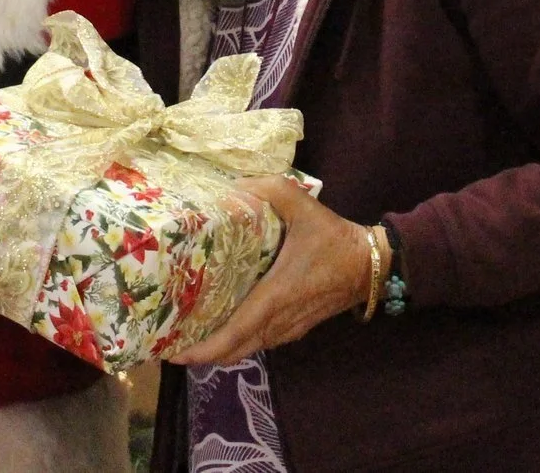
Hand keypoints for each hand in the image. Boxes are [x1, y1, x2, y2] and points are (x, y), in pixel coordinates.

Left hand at [164, 178, 374, 365]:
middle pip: (236, 349)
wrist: (370, 265)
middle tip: (169, 345)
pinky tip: (222, 331)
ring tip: (188, 339)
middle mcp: (280, 320)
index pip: (236, 332)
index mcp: (277, 295)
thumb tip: (234, 185)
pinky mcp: (295, 328)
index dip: (207, 347)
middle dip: (203, 354)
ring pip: (248, 349)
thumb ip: (270, 190)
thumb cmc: (334, 239)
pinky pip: (260, 342)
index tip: (177, 353)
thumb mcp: (304, 206)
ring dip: (219, 351)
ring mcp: (289, 328)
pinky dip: (237, 343)